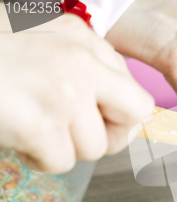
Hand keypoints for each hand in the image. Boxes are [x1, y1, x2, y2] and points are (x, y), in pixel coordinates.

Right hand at [0, 14, 153, 172]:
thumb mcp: (36, 39)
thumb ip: (80, 65)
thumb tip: (112, 105)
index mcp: (82, 38)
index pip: (135, 94)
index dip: (120, 116)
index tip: (100, 121)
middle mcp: (81, 61)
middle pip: (132, 120)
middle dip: (108, 136)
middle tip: (75, 135)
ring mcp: (64, 92)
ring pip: (94, 147)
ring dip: (62, 147)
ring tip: (29, 126)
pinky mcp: (40, 123)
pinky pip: (61, 162)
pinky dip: (38, 158)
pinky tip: (15, 136)